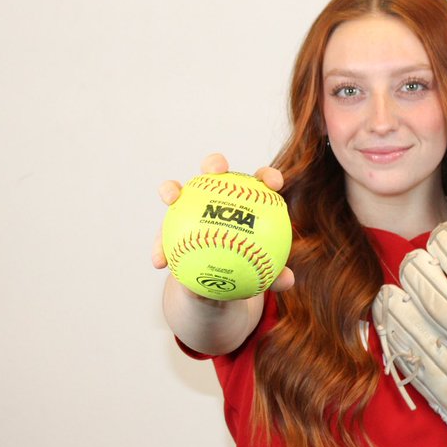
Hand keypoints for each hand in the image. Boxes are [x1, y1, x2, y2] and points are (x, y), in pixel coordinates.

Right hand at [152, 152, 294, 293]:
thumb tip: (286, 280)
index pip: (260, 181)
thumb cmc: (246, 270)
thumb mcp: (261, 275)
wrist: (218, 283)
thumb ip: (273, 275)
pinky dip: (160, 246)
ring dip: (171, 188)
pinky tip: (160, 262)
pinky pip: (162, 233)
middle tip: (216, 172)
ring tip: (171, 198)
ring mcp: (190, 207)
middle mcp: (216, 195)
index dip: (268, 176)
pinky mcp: (171, 226)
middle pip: (215, 170)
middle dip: (214, 163)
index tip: (273, 184)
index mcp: (246, 201)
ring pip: (179, 190)